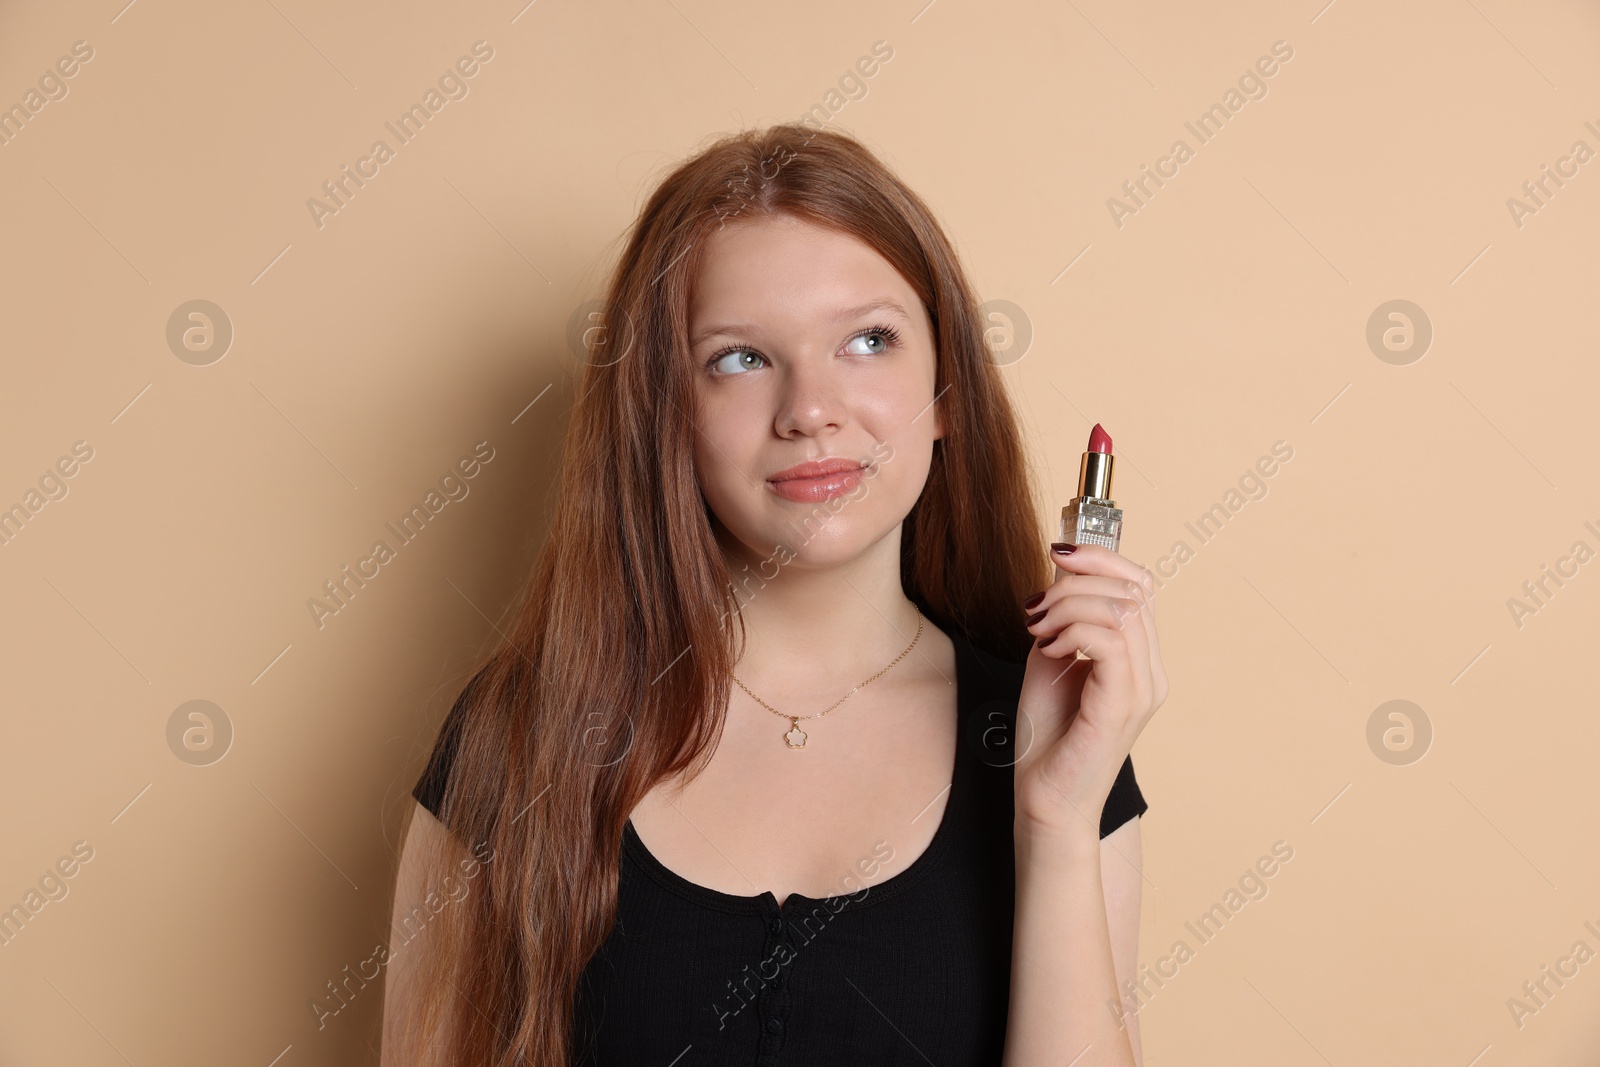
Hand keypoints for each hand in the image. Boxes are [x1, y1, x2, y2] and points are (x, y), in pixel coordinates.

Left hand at [1013, 543, 1167, 836]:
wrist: (1045, 802)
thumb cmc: (1048, 739)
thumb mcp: (1051, 663)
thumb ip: (1062, 622)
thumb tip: (1058, 578)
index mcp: (1141, 661)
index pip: (1141, 586)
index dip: (1102, 558)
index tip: (1057, 553)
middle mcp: (1151, 673)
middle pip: (1132, 590)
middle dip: (1076, 580)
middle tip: (1035, 604)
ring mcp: (1142, 690)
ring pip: (1120, 610)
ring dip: (1067, 605)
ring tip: (1037, 629)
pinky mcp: (1122, 706)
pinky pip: (1108, 641)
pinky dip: (1071, 630)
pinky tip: (1046, 647)